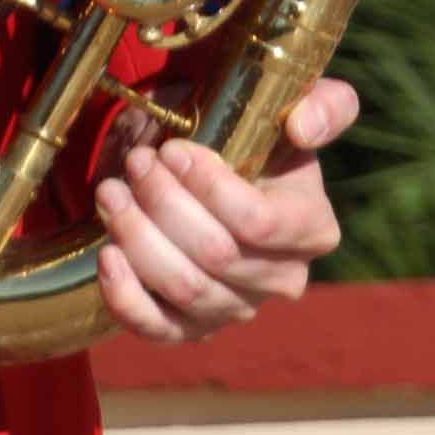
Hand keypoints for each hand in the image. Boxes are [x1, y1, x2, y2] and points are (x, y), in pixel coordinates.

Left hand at [93, 76, 357, 344]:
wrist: (214, 173)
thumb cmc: (255, 136)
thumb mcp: (294, 107)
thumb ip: (325, 105)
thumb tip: (303, 128)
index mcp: (313, 228)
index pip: (259, 222)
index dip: (208, 186)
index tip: (172, 149)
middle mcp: (283, 279)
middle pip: (214, 255)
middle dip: (163, 202)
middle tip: (136, 161)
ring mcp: (236, 308)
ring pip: (183, 287)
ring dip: (137, 236)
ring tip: (111, 191)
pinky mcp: (192, 328)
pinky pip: (157, 328)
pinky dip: (125, 295)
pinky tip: (108, 254)